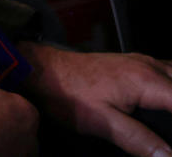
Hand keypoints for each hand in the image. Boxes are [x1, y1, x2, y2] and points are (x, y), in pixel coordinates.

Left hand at [21, 43, 171, 156]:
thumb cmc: (69, 95)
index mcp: (148, 81)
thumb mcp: (102, 122)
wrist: (42, 70)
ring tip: (171, 121)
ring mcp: (143, 62)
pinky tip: (167, 102)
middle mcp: (151, 66)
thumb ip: (138, 140)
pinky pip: (168, 71)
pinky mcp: (134, 63)